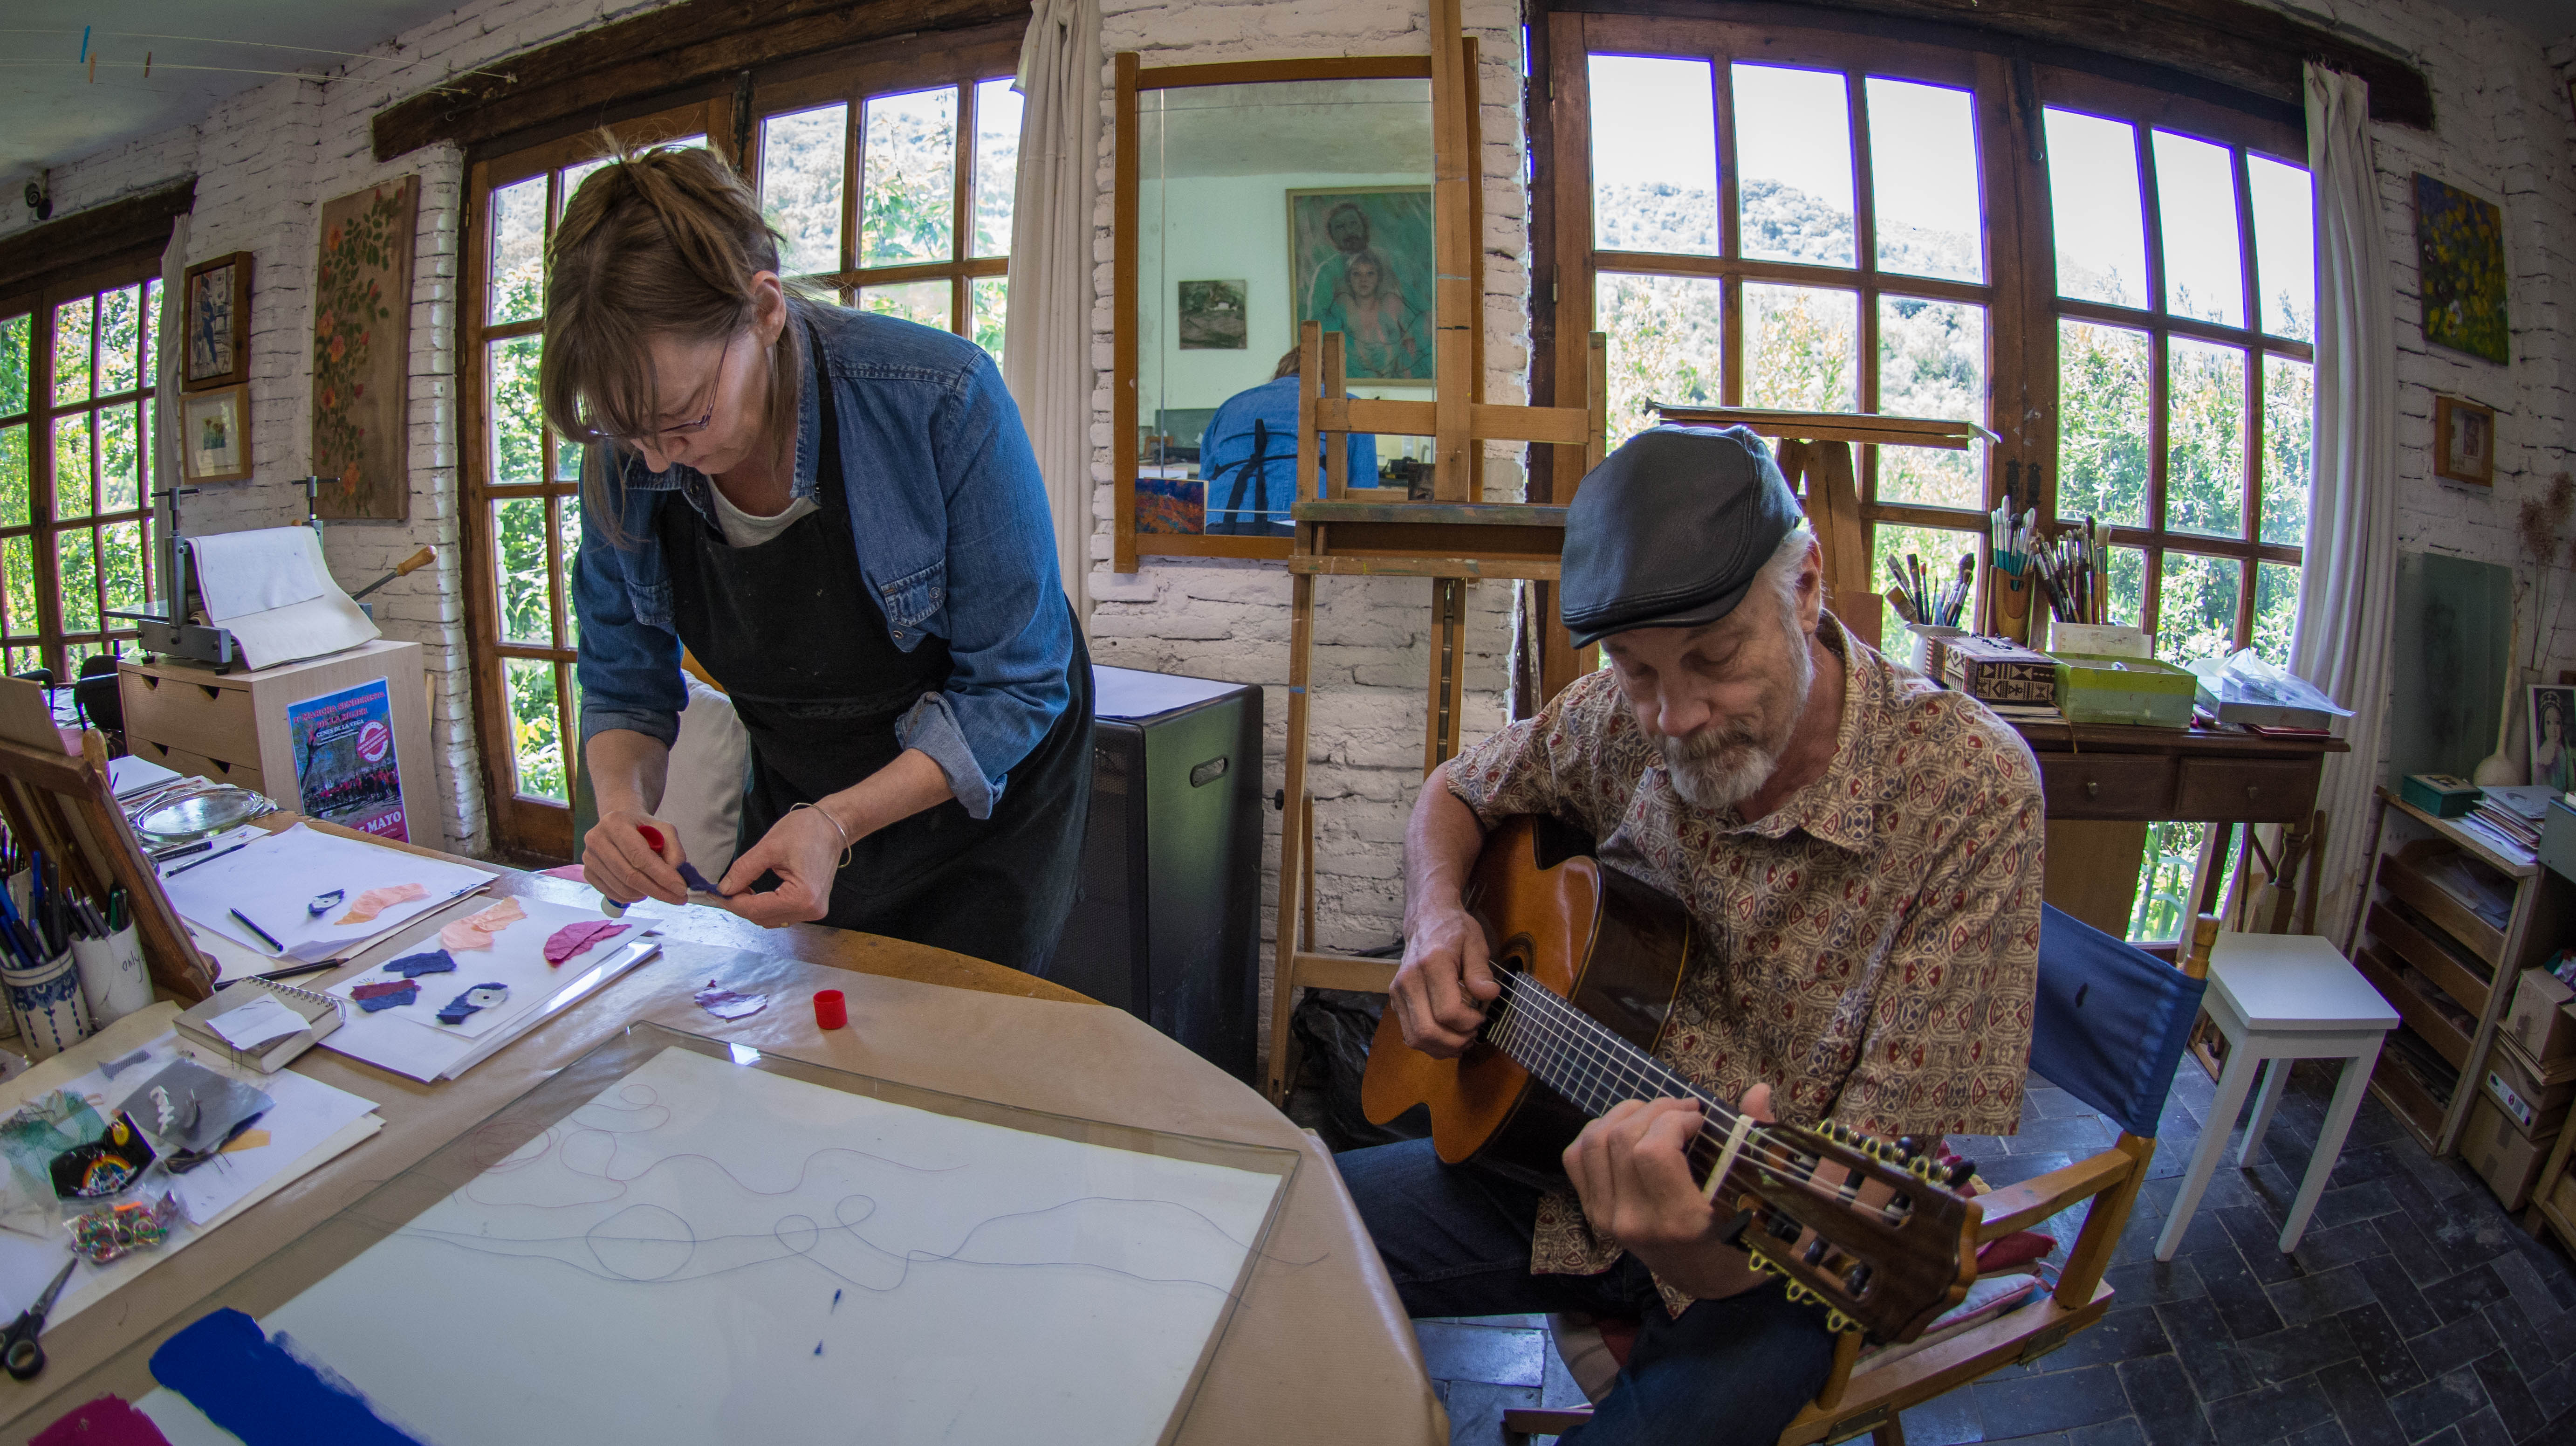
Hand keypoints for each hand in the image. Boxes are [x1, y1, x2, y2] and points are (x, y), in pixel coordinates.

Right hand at [585, 810, 687, 905]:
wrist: (619, 826)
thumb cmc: (644, 828)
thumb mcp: (664, 830)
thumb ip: (674, 849)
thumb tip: (675, 874)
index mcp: (615, 823)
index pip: (639, 856)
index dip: (661, 875)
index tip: (681, 889)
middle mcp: (596, 839)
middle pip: (629, 875)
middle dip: (658, 891)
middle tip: (679, 899)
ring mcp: (588, 857)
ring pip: (621, 888)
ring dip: (646, 894)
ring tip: (661, 891)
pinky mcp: (587, 872)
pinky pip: (612, 893)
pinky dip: (632, 897)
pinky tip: (643, 891)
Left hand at [714, 805, 848, 926]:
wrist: (833, 826)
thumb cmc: (806, 830)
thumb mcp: (769, 847)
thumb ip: (744, 871)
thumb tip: (724, 889)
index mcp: (802, 897)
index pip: (756, 909)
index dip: (731, 901)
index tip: (713, 892)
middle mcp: (810, 910)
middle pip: (762, 918)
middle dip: (739, 905)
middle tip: (722, 889)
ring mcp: (813, 912)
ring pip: (770, 919)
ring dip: (751, 908)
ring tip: (736, 889)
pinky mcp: (812, 907)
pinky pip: (780, 914)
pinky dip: (764, 907)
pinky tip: (753, 894)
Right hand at [1387, 903, 1497, 1057]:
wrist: (1427, 919)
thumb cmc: (1454, 930)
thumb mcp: (1475, 943)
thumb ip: (1481, 970)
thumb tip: (1490, 995)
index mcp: (1431, 963)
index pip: (1448, 1011)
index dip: (1469, 1023)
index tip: (1482, 1016)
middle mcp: (1409, 980)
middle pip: (1428, 1031)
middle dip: (1456, 1041)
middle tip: (1474, 1033)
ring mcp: (1398, 991)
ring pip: (1416, 1038)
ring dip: (1442, 1048)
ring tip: (1463, 1039)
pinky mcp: (1395, 1000)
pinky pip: (1410, 1034)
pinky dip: (1430, 1044)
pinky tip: (1448, 1038)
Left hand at [1563, 1084, 1777, 1299]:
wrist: (1706, 1276)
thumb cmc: (1739, 1233)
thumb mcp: (1756, 1196)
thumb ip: (1753, 1140)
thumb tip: (1759, 1090)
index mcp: (1679, 1222)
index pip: (1653, 1152)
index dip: (1673, 1120)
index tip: (1699, 1118)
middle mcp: (1634, 1223)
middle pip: (1622, 1139)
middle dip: (1655, 1109)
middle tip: (1683, 1109)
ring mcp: (1607, 1219)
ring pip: (1595, 1142)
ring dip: (1625, 1114)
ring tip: (1657, 1113)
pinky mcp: (1593, 1213)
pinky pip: (1577, 1157)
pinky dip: (1597, 1132)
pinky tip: (1627, 1128)